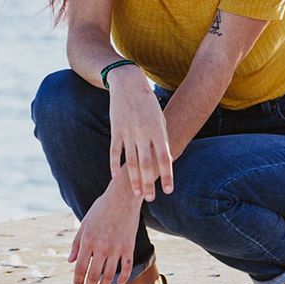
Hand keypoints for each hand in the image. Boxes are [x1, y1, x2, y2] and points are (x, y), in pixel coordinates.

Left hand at [67, 183, 141, 283]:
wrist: (123, 196)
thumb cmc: (101, 208)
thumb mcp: (84, 223)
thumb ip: (76, 243)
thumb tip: (71, 261)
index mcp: (88, 240)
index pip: (80, 268)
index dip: (77, 281)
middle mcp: (101, 247)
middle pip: (93, 276)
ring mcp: (116, 248)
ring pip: (109, 275)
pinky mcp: (129, 246)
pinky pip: (127, 268)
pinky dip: (123, 279)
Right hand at [107, 69, 173, 199]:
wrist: (128, 83)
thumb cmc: (149, 103)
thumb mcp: (160, 119)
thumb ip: (162, 139)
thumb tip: (167, 161)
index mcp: (157, 130)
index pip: (164, 158)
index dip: (167, 175)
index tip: (169, 190)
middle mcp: (143, 133)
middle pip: (147, 164)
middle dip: (149, 183)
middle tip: (151, 199)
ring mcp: (128, 132)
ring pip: (131, 162)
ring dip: (134, 180)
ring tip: (137, 194)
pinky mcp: (116, 130)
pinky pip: (114, 152)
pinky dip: (115, 165)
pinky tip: (115, 177)